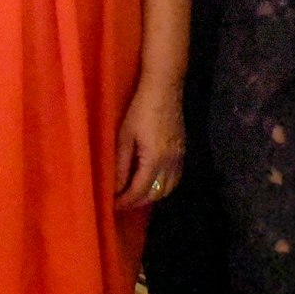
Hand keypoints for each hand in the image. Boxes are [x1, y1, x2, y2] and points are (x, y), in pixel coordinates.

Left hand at [114, 82, 185, 209]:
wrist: (164, 88)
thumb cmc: (140, 109)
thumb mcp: (125, 136)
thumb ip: (120, 164)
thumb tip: (114, 188)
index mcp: (154, 160)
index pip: (139, 191)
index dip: (125, 201)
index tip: (112, 205)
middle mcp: (170, 163)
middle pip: (155, 194)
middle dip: (137, 202)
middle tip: (121, 202)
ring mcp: (179, 157)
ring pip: (168, 189)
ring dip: (151, 195)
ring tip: (135, 194)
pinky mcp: (182, 151)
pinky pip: (175, 178)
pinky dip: (163, 186)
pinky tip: (152, 182)